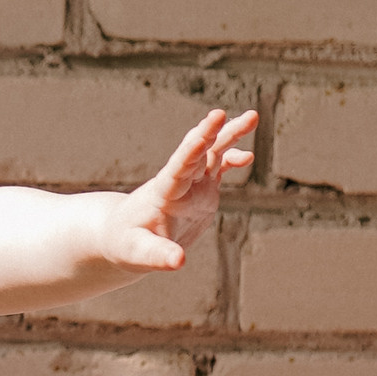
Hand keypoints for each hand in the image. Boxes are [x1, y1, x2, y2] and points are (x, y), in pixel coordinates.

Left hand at [95, 107, 256, 273]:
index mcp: (163, 192)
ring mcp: (191, 184)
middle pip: (197, 151)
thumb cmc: (125, 244)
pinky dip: (232, 159)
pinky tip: (246, 157)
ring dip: (229, 135)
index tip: (204, 130)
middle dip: (211, 132)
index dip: (192, 149)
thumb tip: (179, 262)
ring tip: (252, 116)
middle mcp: (179, 182)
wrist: (124, 236)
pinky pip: (218, 167)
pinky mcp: (201, 191)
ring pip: (212, 152)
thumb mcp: (137, 253)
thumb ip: (158, 256)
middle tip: (223, 113)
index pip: (180, 166)